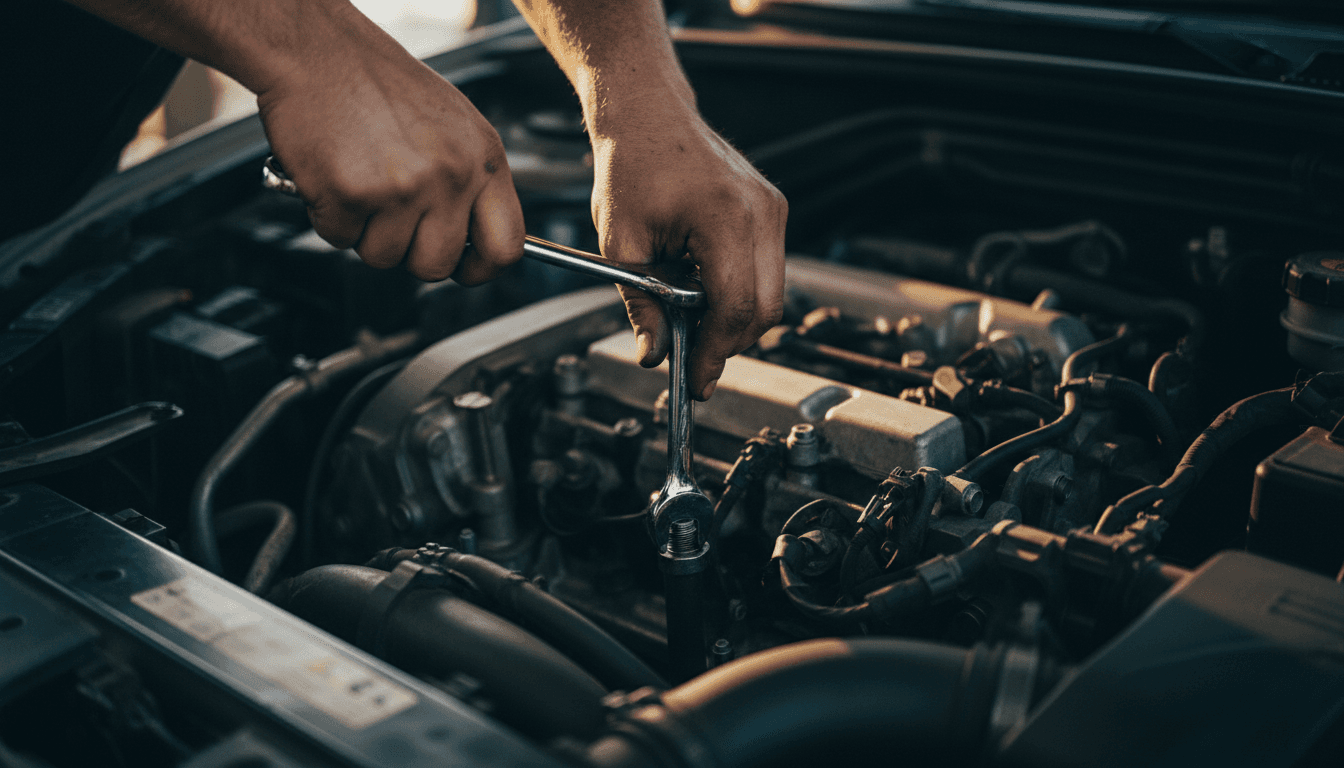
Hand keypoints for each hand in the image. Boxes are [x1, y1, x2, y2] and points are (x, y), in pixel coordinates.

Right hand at [255, 17, 523, 282]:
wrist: (317, 49)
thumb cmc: (378, 82)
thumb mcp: (453, 125)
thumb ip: (470, 180)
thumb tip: (474, 237)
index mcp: (483, 158)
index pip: (507, 246)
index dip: (482, 269)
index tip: (465, 270)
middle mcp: (450, 175)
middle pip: (437, 265)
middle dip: (409, 252)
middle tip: (392, 216)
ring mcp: (402, 188)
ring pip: (384, 257)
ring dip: (365, 231)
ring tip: (361, 182)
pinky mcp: (352, 194)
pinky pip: (339, 238)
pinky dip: (329, 216)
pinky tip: (335, 176)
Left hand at [593, 114, 786, 400]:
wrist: (648, 114)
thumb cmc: (632, 164)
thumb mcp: (622, 243)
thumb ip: (641, 304)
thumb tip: (653, 354)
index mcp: (725, 218)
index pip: (735, 308)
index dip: (715, 352)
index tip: (697, 379)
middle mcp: (762, 212)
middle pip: (764, 310)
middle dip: (728, 342)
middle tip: (694, 360)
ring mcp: (774, 209)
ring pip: (771, 295)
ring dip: (734, 318)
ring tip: (691, 319)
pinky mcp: (773, 210)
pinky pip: (768, 271)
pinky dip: (740, 292)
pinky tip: (703, 290)